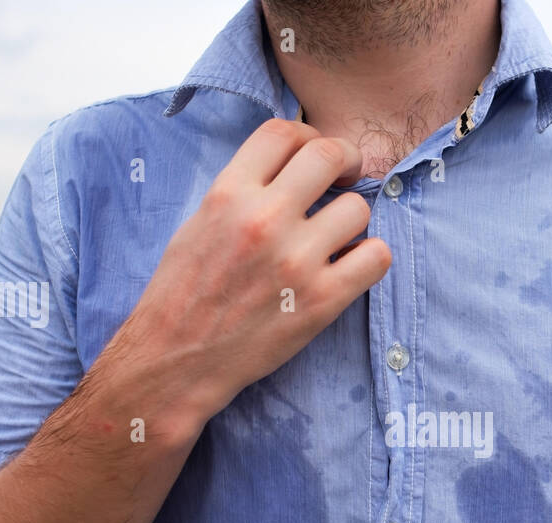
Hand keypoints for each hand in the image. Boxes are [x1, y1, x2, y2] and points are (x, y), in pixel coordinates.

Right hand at [104, 118, 391, 438]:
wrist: (175, 360)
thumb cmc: (183, 294)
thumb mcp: (200, 223)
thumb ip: (243, 190)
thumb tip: (291, 167)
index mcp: (228, 193)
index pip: (283, 132)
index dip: (308, 136)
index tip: (313, 156)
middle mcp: (263, 218)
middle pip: (330, 155)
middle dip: (345, 162)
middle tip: (345, 180)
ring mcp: (296, 259)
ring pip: (359, 209)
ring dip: (353, 221)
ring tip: (336, 240)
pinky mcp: (321, 300)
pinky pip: (377, 257)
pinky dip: (370, 258)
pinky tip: (350, 267)